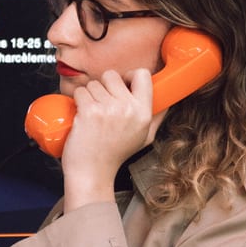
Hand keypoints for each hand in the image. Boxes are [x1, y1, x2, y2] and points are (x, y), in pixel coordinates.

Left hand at [61, 67, 165, 210]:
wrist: (92, 172)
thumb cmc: (115, 154)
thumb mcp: (145, 137)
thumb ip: (157, 117)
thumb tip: (167, 100)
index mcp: (144, 113)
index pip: (142, 74)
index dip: (128, 76)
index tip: (121, 85)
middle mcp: (129, 109)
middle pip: (112, 75)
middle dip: (103, 86)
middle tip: (102, 104)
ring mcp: (109, 109)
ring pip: (93, 83)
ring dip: (89, 95)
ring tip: (93, 115)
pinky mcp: (90, 111)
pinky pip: (80, 92)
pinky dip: (77, 101)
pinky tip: (82, 116)